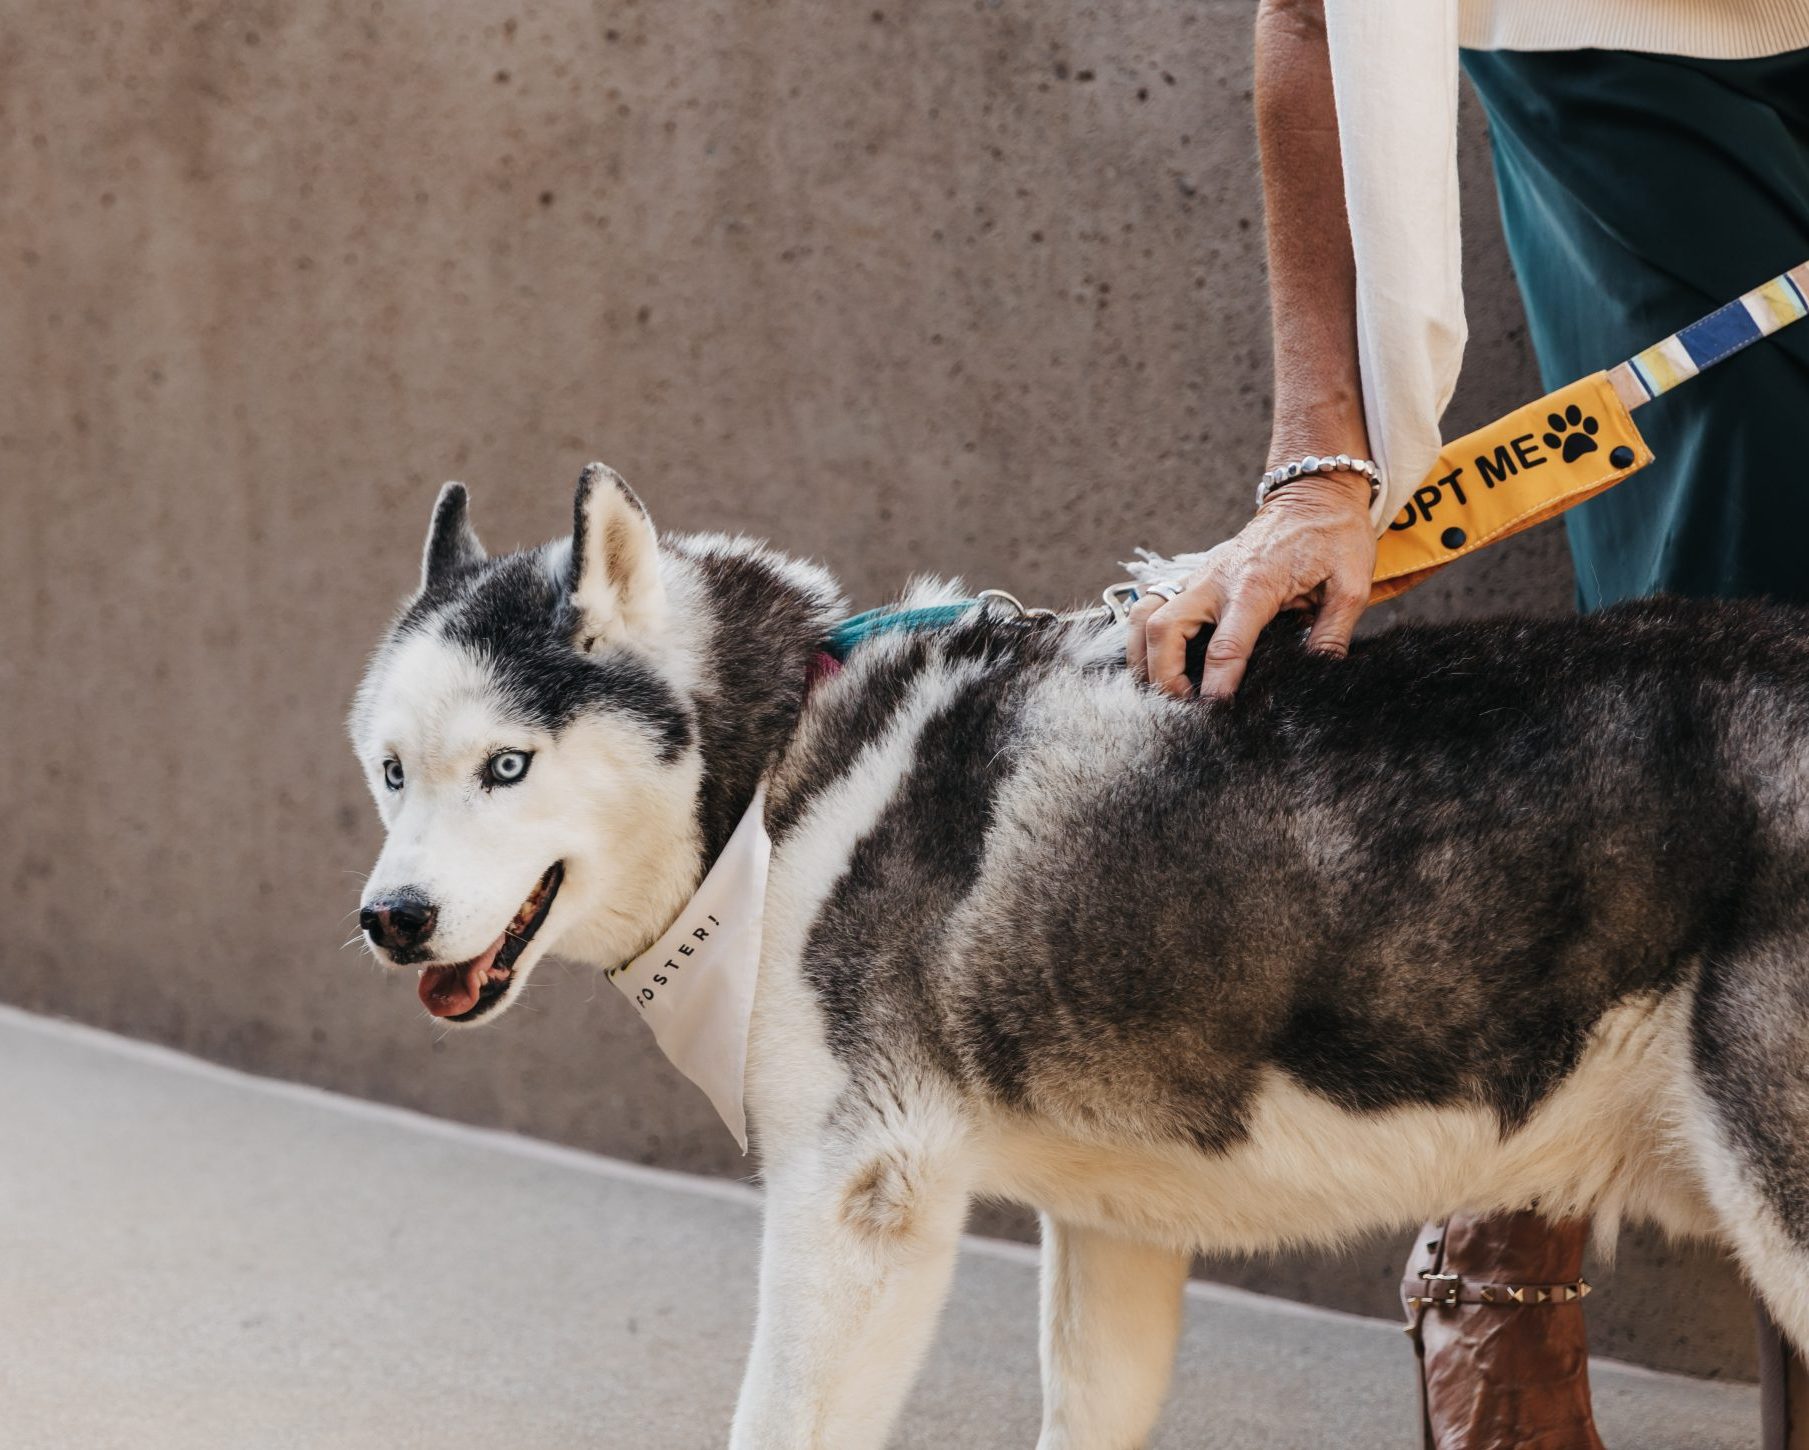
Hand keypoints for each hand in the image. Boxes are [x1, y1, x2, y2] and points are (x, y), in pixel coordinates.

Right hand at [1126, 470, 1376, 698]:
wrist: (1312, 494)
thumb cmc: (1333, 536)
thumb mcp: (1350, 585)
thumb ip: (1332, 634)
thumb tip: (1318, 676)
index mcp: (1254, 585)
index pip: (1225, 646)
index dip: (1217, 685)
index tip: (1216, 714)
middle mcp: (1215, 580)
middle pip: (1164, 631)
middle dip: (1164, 676)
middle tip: (1183, 707)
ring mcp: (1198, 577)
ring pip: (1144, 616)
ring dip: (1142, 657)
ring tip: (1160, 689)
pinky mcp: (1192, 578)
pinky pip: (1149, 606)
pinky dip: (1142, 637)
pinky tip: (1154, 662)